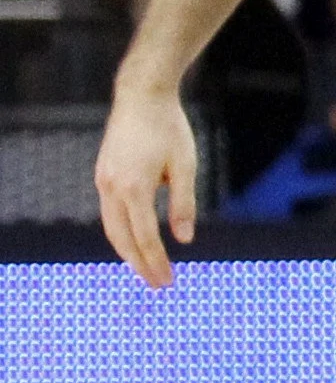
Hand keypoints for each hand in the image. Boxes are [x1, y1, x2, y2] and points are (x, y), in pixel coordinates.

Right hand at [93, 80, 202, 288]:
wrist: (141, 97)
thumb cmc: (169, 129)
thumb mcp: (185, 166)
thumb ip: (183, 204)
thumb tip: (184, 239)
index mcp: (133, 188)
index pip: (145, 237)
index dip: (156, 261)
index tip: (168, 281)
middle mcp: (111, 188)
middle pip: (122, 239)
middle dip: (140, 264)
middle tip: (158, 284)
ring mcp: (103, 182)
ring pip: (111, 228)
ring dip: (128, 251)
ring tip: (145, 269)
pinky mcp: (103, 176)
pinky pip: (110, 213)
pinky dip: (121, 232)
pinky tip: (134, 241)